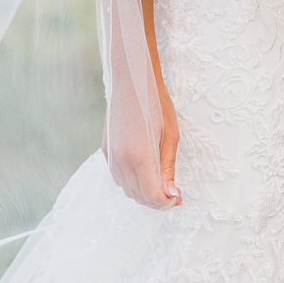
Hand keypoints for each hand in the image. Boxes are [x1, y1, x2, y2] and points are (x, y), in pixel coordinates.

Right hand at [102, 82, 181, 207]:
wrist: (131, 80)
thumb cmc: (156, 104)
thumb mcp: (170, 135)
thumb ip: (168, 167)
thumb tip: (172, 194)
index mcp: (140, 155)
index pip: (152, 195)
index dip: (166, 202)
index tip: (178, 197)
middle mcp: (121, 159)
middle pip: (138, 196)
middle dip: (156, 201)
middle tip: (173, 195)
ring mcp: (111, 156)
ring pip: (127, 190)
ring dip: (143, 194)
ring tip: (160, 185)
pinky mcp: (105, 151)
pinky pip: (118, 177)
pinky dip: (131, 183)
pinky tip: (144, 174)